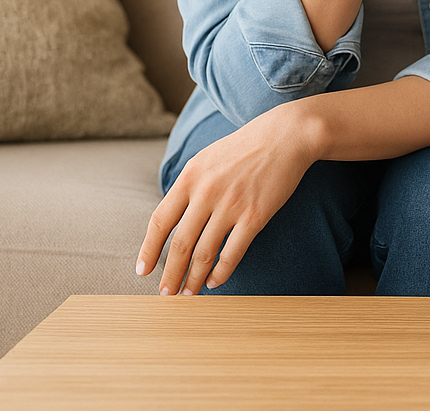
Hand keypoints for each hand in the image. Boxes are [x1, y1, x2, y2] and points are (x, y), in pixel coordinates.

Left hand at [135, 104, 318, 295]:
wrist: (286, 136)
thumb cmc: (246, 147)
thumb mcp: (206, 158)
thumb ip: (188, 185)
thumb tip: (172, 218)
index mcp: (189, 177)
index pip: (160, 222)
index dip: (149, 250)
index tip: (143, 271)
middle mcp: (206, 193)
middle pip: (179, 244)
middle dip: (170, 273)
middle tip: (166, 293)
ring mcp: (231, 205)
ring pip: (204, 253)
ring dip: (193, 278)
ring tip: (189, 293)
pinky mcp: (255, 216)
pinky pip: (232, 252)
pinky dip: (221, 272)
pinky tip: (215, 281)